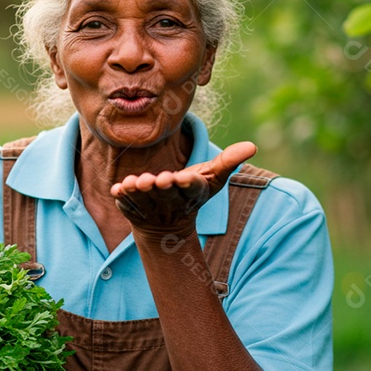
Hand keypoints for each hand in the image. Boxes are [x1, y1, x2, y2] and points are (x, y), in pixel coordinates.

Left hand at [110, 141, 256, 233]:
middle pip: (167, 194)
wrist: (166, 225)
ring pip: (145, 200)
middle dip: (162, 187)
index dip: (187, 184)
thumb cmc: (190, 193)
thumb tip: (253, 145)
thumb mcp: (211, 178)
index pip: (191, 188)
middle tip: (159, 179)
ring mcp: (150, 207)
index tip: (183, 178)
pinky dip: (121, 197)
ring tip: (136, 183)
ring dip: (140, 192)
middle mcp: (170, 202)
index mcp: (190, 193)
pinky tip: (117, 188)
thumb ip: (228, 162)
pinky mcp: (131, 209)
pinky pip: (125, 204)